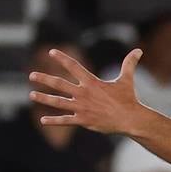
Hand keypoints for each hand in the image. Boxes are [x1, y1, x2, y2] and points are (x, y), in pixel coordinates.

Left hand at [31, 48, 151, 137]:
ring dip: (44, 98)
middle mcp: (83, 93)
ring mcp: (82, 107)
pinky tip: (43, 121)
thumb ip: (129, 64)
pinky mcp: (83, 120)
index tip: (51, 53)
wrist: (130, 119)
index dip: (61, 58)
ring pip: (58, 102)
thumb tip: (139, 51)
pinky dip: (54, 121)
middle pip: (59, 84)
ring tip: (32, 95)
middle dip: (44, 79)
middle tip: (31, 75)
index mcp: (91, 82)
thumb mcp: (126, 80)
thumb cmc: (128, 99)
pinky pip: (66, 120)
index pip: (73, 66)